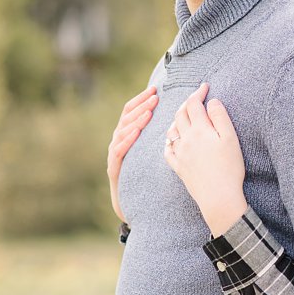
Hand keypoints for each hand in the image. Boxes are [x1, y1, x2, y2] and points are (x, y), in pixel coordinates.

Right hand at [108, 86, 158, 222]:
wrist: (133, 205)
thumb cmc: (146, 178)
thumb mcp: (152, 153)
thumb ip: (159, 136)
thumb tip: (179, 117)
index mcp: (128, 135)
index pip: (132, 112)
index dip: (142, 99)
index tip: (155, 89)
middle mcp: (118, 141)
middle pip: (127, 118)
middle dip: (141, 105)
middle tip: (154, 97)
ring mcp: (114, 154)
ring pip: (122, 132)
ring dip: (135, 120)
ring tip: (148, 112)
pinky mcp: (114, 168)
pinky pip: (118, 151)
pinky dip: (126, 140)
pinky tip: (135, 133)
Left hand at [162, 83, 247, 235]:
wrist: (219, 197)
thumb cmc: (230, 168)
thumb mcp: (230, 139)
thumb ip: (220, 117)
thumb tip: (212, 101)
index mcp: (200, 130)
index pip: (194, 104)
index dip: (198, 92)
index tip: (205, 86)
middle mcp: (186, 139)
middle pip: (180, 114)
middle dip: (187, 103)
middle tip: (195, 99)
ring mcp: (179, 154)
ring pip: (171, 130)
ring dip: (177, 120)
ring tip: (185, 116)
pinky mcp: (177, 167)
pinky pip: (167, 150)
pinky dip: (169, 141)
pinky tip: (174, 140)